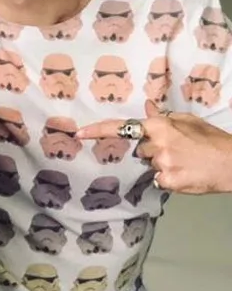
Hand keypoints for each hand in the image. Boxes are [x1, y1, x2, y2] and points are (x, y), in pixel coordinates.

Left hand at [77, 100, 231, 193]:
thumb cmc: (212, 140)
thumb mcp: (189, 121)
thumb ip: (163, 117)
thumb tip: (146, 108)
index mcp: (160, 126)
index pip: (121, 128)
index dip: (98, 131)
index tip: (79, 133)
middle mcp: (156, 145)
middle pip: (141, 150)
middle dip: (154, 150)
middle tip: (179, 150)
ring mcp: (161, 165)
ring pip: (151, 165)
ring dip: (163, 164)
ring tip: (186, 161)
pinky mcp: (167, 182)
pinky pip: (159, 180)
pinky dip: (169, 179)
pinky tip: (186, 173)